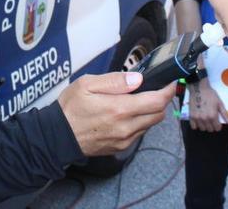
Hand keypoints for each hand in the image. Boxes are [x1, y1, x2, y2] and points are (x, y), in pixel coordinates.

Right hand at [58, 72, 175, 156]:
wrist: (57, 137)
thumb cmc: (70, 108)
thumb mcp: (87, 84)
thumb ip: (115, 81)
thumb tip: (138, 79)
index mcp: (119, 109)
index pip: (157, 101)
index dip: (168, 91)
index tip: (170, 82)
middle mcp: (126, 127)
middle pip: (158, 114)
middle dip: (161, 101)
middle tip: (155, 89)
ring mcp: (124, 139)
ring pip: (150, 124)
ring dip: (150, 112)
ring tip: (138, 100)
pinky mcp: (121, 147)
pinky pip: (139, 133)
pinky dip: (140, 122)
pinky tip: (127, 114)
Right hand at [187, 79, 227, 131]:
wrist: (199, 88)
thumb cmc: (210, 95)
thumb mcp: (220, 104)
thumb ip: (225, 115)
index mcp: (213, 116)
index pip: (217, 128)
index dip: (218, 126)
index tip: (217, 122)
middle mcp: (205, 119)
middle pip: (210, 130)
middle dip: (212, 126)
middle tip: (211, 119)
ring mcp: (197, 118)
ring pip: (202, 129)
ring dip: (205, 126)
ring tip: (205, 119)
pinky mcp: (191, 116)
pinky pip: (193, 127)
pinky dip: (196, 125)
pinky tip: (199, 120)